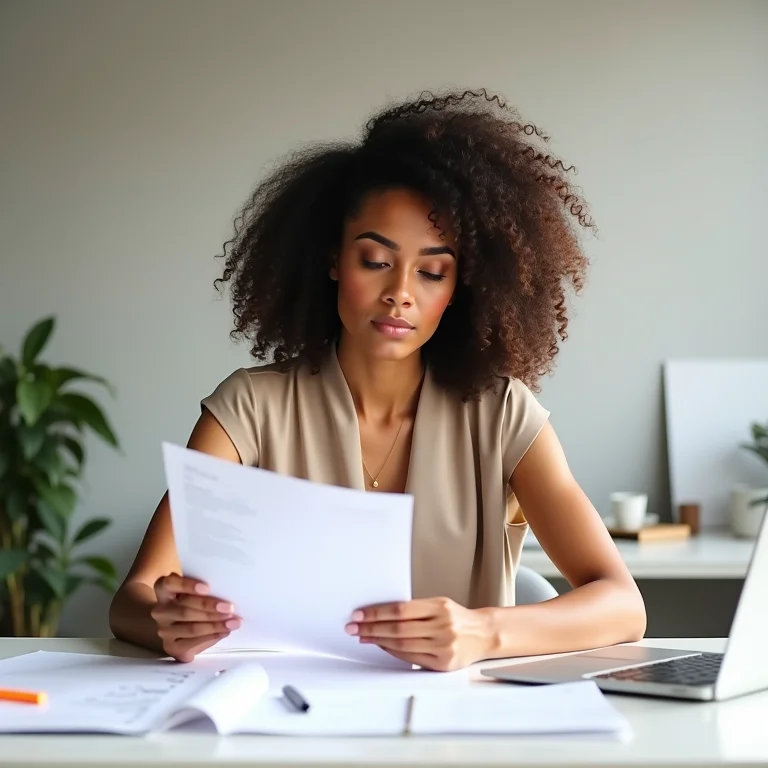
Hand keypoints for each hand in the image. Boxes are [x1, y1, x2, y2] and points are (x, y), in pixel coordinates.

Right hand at [151, 573, 240, 661]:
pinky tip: (224, 631)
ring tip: (233, 622)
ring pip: (191, 628)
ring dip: (215, 625)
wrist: (180, 630)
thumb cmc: (192, 604)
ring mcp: (164, 630)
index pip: (169, 584)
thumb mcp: (194, 593)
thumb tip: (228, 597)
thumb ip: (203, 591)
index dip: (187, 585)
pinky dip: (213, 636)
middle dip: (210, 609)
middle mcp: (160, 610)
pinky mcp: (171, 647)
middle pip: (184, 609)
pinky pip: (194, 642)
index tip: (207, 588)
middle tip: (230, 608)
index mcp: (163, 590)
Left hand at [345, 597, 492, 671]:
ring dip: (378, 641)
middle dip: (371, 627)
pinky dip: (393, 652)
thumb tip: (380, 614)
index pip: (400, 610)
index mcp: (440, 607)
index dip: (376, 612)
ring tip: (363, 636)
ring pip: (402, 644)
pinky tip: (382, 646)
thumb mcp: (439, 604)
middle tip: (353, 626)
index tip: (359, 613)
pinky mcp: (442, 663)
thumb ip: (414, 609)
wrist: (483, 634)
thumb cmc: (457, 617)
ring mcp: (443, 646)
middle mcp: (442, 627)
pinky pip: (411, 658)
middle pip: (398, 628)